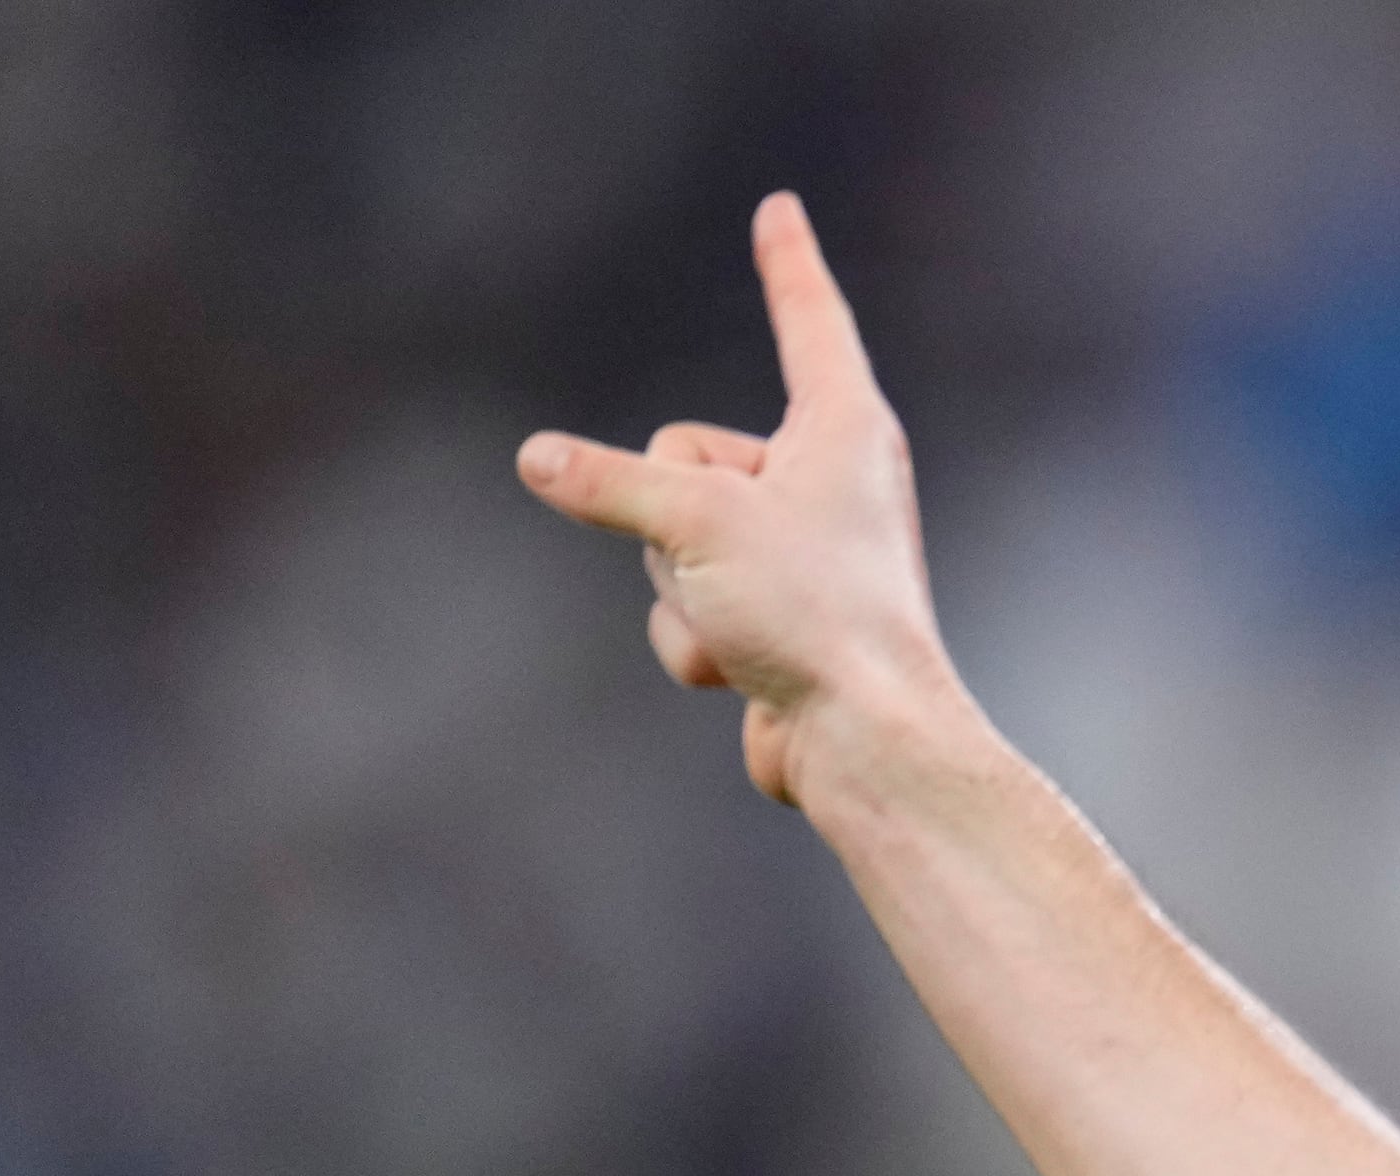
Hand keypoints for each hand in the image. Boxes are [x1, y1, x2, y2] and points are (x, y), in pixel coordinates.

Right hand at [515, 192, 950, 804]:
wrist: (863, 742)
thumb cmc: (811, 613)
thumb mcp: (692, 522)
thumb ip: (606, 482)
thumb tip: (536, 458)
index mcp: (844, 428)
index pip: (805, 318)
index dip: (784, 262)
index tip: (779, 209)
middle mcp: (832, 482)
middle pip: (687, 456)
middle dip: (674, 518)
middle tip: (734, 566)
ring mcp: (803, 557)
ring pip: (676, 544)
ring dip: (682, 593)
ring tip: (746, 624)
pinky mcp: (778, 624)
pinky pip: (689, 610)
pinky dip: (697, 645)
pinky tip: (744, 675)